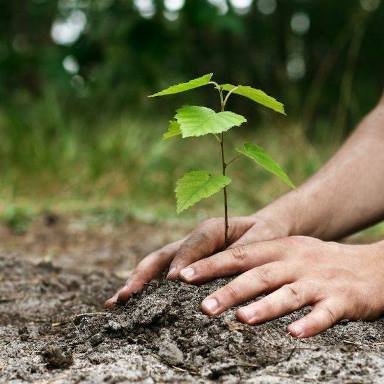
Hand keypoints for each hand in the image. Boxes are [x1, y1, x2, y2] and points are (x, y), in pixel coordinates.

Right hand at [105, 214, 290, 307]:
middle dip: (144, 275)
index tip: (173, 281)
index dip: (182, 261)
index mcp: (211, 229)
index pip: (193, 244)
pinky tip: (130, 304)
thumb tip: (226, 268)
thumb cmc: (264, 234)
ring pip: (157, 266)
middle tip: (127, 295)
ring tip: (116, 303)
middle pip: (163, 255)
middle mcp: (193, 241)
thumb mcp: (263, 237)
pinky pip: (162, 275)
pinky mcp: (185, 265)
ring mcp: (186, 253)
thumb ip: (245, 250)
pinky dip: (146, 288)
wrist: (263, 230)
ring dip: (137, 282)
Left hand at [178, 236, 383, 336]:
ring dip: (265, 306)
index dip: (212, 265)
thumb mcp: (290, 252)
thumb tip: (221, 276)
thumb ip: (260, 261)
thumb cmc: (320, 261)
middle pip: (259, 275)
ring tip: (242, 319)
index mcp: (281, 249)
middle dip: (230, 290)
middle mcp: (297, 262)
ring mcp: (319, 280)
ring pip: (288, 294)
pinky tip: (294, 334)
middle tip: (203, 307)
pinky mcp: (343, 300)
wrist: (372, 264)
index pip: (240, 254)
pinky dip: (310, 323)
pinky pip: (325, 313)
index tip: (183, 277)